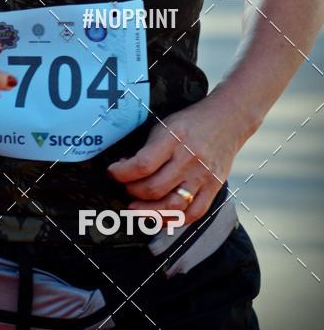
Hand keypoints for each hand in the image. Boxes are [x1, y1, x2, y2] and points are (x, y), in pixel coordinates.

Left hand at [107, 95, 246, 224]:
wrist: (228, 120)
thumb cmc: (191, 122)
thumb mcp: (166, 124)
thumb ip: (149, 147)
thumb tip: (125, 168)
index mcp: (174, 138)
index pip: (142, 164)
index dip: (122, 173)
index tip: (112, 173)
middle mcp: (189, 158)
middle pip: (154, 188)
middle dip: (132, 192)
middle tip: (125, 188)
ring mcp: (203, 176)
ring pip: (172, 206)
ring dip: (148, 212)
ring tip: (136, 208)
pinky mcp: (214, 188)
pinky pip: (193, 214)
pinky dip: (174, 220)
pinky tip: (161, 216)